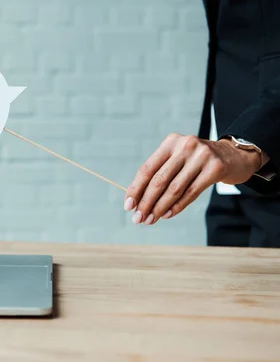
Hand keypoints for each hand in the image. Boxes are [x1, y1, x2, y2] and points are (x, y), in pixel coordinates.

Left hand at [124, 133, 263, 224]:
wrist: (233, 156)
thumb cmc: (196, 161)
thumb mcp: (177, 159)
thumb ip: (159, 174)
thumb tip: (136, 200)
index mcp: (170, 142)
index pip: (147, 169)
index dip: (136, 189)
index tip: (128, 206)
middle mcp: (185, 146)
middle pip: (159, 180)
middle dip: (146, 202)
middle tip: (138, 218)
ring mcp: (202, 156)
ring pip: (174, 188)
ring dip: (159, 208)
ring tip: (150, 220)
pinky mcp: (215, 168)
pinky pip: (191, 192)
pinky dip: (177, 206)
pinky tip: (167, 215)